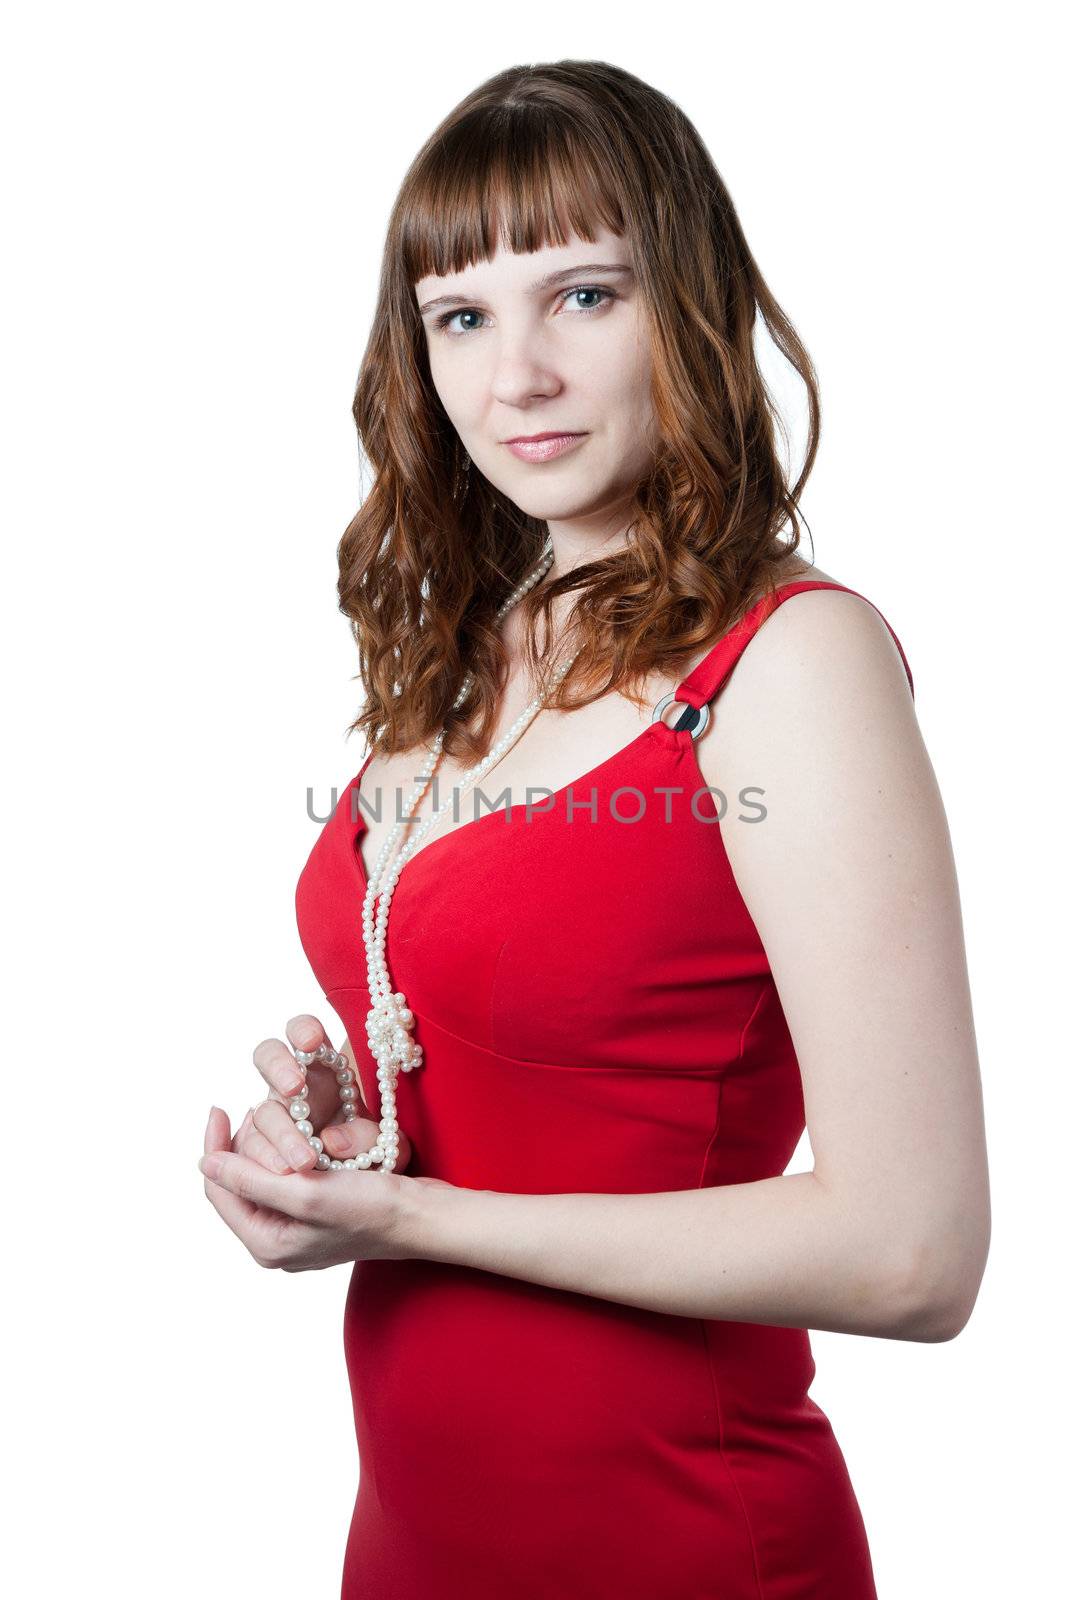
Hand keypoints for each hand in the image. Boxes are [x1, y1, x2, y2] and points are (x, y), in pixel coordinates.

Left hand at [199, 1105, 413, 1271]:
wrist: (422, 1215)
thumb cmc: (370, 1209)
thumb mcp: (305, 1192)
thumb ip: (251, 1180)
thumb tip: (205, 1164)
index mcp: (266, 1243)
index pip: (219, 1190)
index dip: (215, 1147)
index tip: (219, 1107)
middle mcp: (278, 1239)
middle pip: (240, 1183)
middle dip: (245, 1145)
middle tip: (257, 1109)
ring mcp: (300, 1227)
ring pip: (265, 1176)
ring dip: (268, 1145)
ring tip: (280, 1117)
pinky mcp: (320, 1212)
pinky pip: (289, 1176)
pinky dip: (290, 1152)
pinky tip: (302, 1132)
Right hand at [232, 1013, 412, 1176]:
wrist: (361, 1184)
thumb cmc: (372, 1152)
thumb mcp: (388, 1145)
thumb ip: (367, 1138)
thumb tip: (330, 1140)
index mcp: (325, 1068)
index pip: (305, 1032)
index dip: (304, 1030)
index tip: (311, 1042)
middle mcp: (294, 1086)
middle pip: (268, 1056)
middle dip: (279, 1067)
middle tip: (295, 1088)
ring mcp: (275, 1116)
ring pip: (262, 1112)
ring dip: (280, 1133)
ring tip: (303, 1160)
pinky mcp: (261, 1148)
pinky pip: (251, 1149)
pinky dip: (264, 1159)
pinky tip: (284, 1171)